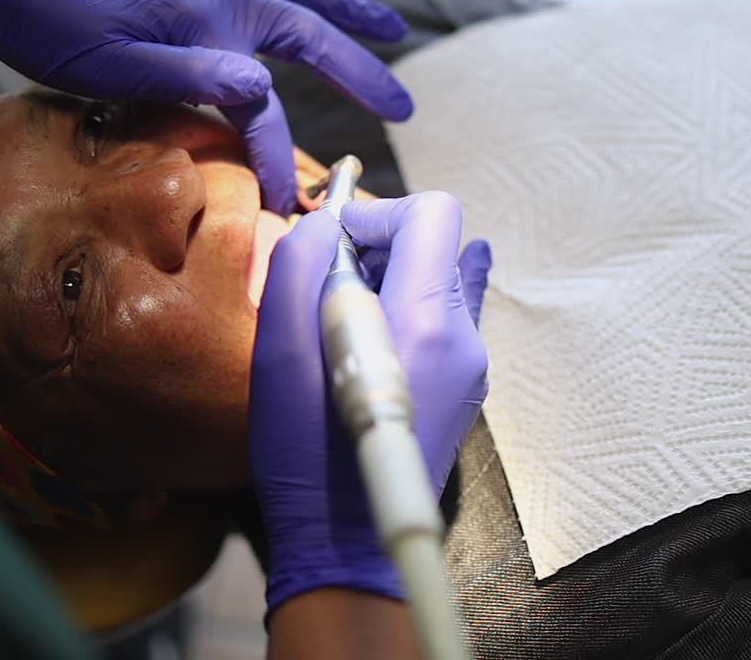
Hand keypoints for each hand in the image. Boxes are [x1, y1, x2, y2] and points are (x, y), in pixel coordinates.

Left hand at [0, 0, 413, 213]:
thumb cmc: (43, 14)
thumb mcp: (105, 64)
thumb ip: (187, 77)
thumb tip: (261, 93)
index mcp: (208, 33)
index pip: (263, 112)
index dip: (278, 159)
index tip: (287, 200)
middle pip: (312, 37)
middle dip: (362, 74)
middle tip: (403, 105)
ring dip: (349, 11)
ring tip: (390, 27)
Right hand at [249, 193, 489, 610]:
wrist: (345, 538)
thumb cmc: (303, 451)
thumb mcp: (278, 349)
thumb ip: (299, 265)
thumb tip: (327, 225)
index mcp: (426, 322)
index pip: (434, 214)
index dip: (377, 212)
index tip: (332, 242)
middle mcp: (464, 338)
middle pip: (441, 243)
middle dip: (381, 243)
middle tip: (327, 279)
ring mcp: (472, 364)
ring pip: (444, 278)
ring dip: (393, 274)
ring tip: (345, 310)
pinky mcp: (465, 385)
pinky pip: (446, 317)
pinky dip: (409, 305)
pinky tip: (375, 330)